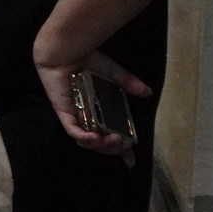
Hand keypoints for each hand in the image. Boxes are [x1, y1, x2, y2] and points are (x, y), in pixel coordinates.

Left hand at [34, 48, 150, 162]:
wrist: (64, 50)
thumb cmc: (85, 59)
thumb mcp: (111, 72)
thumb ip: (128, 82)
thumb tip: (148, 92)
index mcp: (98, 111)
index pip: (110, 136)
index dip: (120, 151)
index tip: (132, 161)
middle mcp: (86, 117)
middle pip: (99, 144)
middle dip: (113, 149)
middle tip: (125, 144)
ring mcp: (74, 116)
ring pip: (86, 142)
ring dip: (102, 145)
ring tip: (114, 141)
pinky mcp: (64, 113)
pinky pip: (72, 131)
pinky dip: (84, 137)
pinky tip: (95, 138)